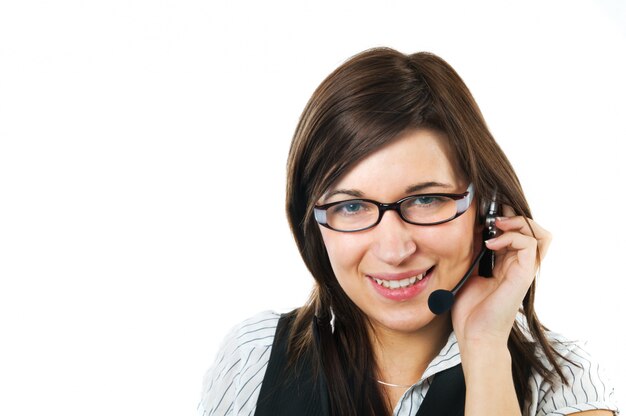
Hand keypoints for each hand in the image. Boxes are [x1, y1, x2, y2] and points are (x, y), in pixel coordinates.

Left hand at [450, 205, 551, 349]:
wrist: (473, 335)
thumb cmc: (469, 309)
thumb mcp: (468, 270)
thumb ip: (475, 251)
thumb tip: (472, 228)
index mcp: (508, 263)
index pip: (520, 231)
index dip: (507, 217)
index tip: (486, 213)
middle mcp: (520, 265)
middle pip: (535, 229)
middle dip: (515, 215)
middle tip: (493, 217)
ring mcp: (524, 271)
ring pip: (540, 234)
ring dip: (518, 223)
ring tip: (497, 226)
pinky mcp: (523, 276)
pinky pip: (529, 245)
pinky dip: (511, 237)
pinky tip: (491, 244)